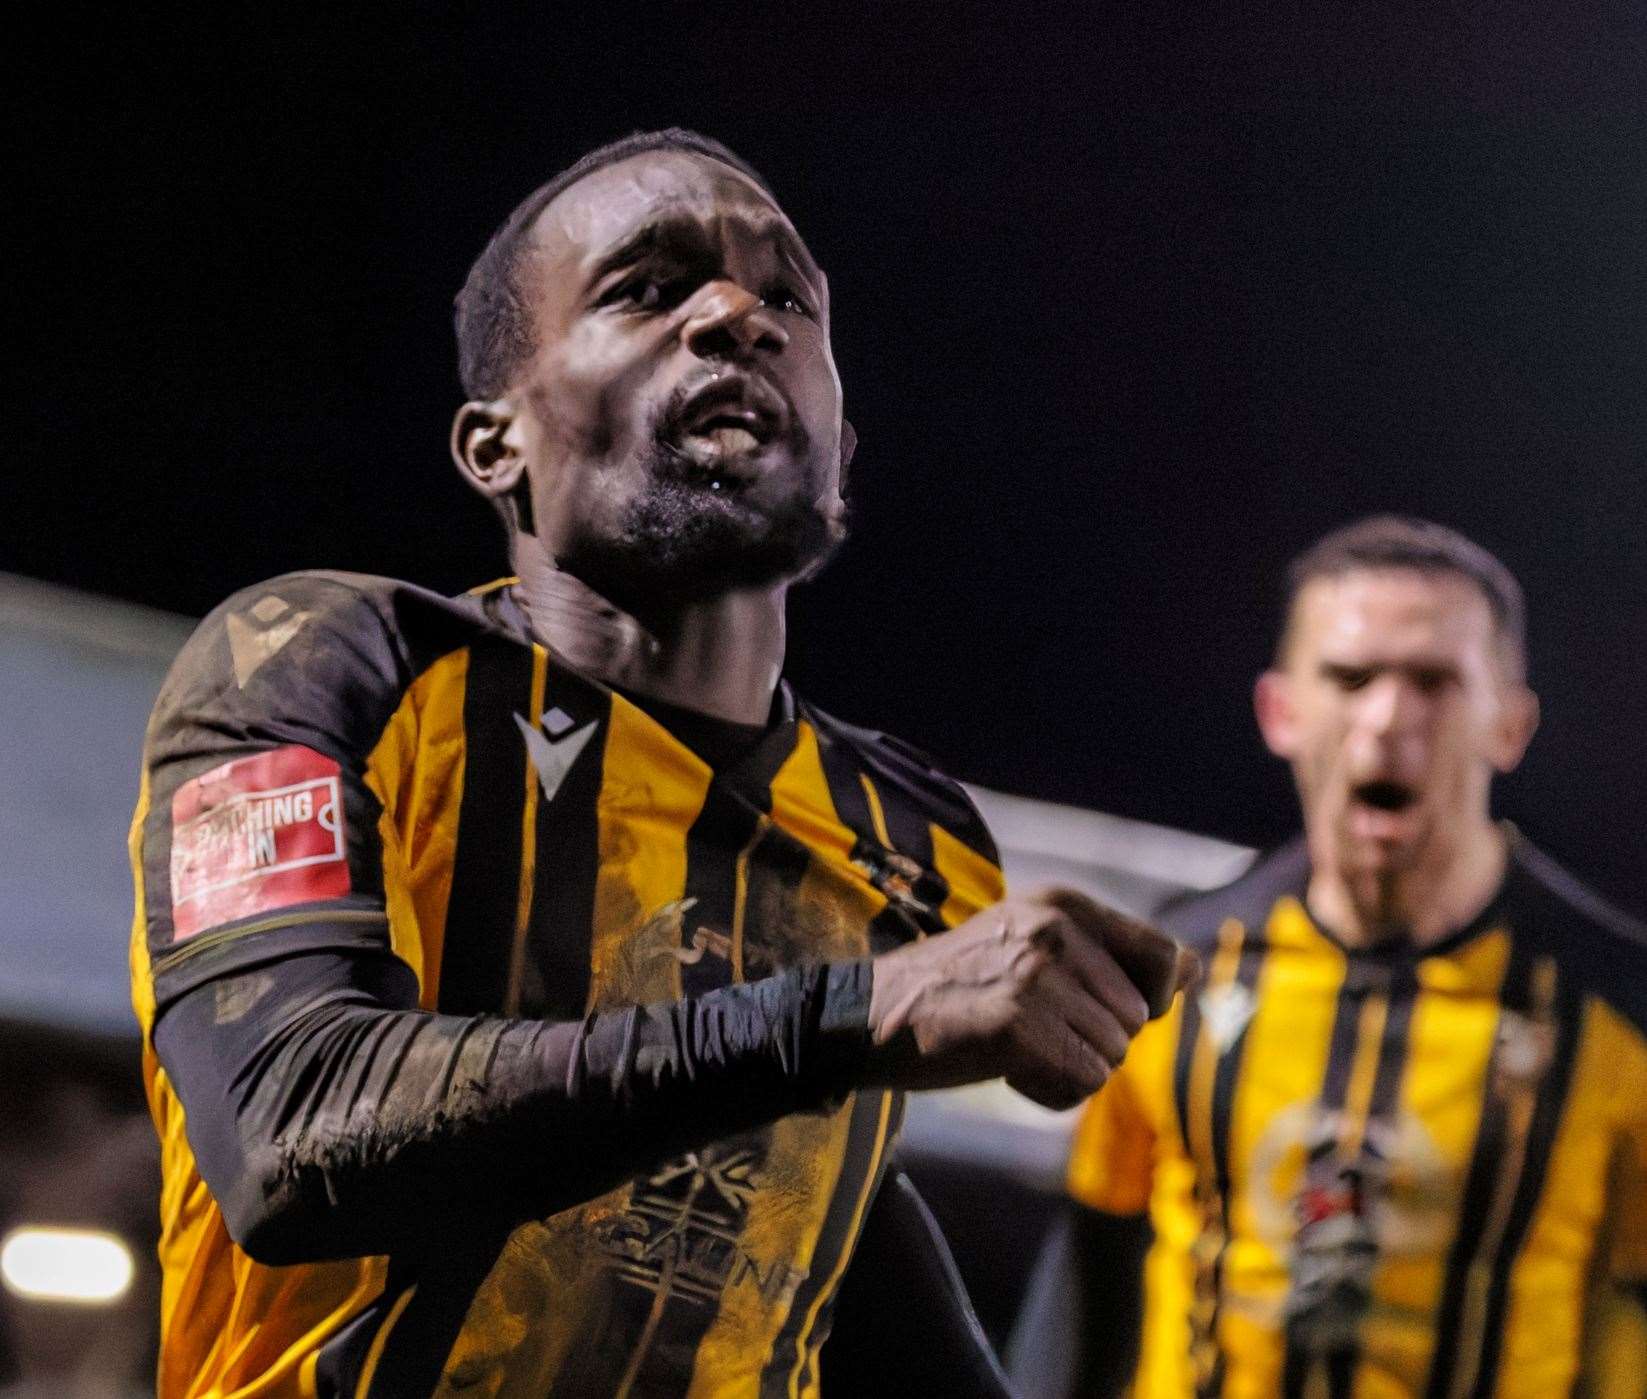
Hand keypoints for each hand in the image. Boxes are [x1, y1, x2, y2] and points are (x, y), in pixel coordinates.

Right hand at [863, 888, 1196, 1109]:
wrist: (873, 1015)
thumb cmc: (963, 988)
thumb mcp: (1040, 951)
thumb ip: (1118, 958)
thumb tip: (1195, 966)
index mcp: (1064, 903)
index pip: (1162, 957)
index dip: (1147, 1001)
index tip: (1095, 1009)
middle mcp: (1054, 928)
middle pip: (1137, 1020)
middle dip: (1093, 1040)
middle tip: (1029, 1028)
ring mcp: (1034, 973)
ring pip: (1112, 1056)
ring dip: (1069, 1068)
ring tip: (1013, 1046)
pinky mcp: (1015, 1022)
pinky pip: (1081, 1083)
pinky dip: (1049, 1090)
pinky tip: (1004, 1068)